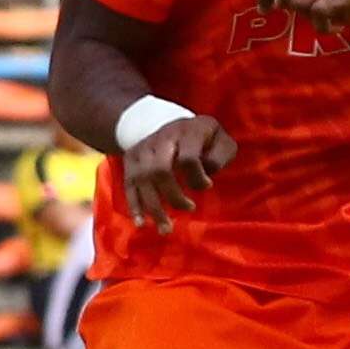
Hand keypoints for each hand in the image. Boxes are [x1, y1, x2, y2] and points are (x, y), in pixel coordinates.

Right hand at [121, 117, 235, 234]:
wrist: (168, 119)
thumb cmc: (203, 138)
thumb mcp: (221, 139)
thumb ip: (221, 156)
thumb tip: (206, 172)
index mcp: (188, 132)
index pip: (188, 159)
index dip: (198, 178)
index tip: (208, 185)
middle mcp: (162, 138)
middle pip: (159, 170)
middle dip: (173, 196)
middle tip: (190, 208)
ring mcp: (144, 148)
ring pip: (142, 180)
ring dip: (154, 208)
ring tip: (166, 229)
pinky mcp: (131, 158)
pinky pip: (128, 184)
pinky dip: (134, 205)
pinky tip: (141, 223)